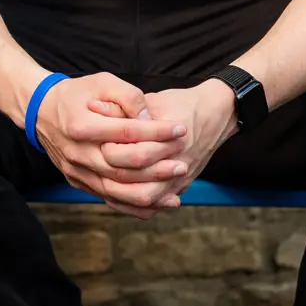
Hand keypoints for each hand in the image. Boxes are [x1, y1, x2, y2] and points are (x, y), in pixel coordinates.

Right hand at [35, 73, 188, 218]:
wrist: (39, 110)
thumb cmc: (74, 93)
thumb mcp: (100, 81)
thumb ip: (127, 96)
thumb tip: (149, 119)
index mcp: (81, 125)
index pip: (127, 133)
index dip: (157, 131)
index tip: (180, 129)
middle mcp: (77, 152)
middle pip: (124, 167)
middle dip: (158, 165)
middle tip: (183, 161)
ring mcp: (76, 170)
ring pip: (118, 190)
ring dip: (151, 190)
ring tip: (175, 183)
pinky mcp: (77, 182)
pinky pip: (109, 200)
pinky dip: (135, 205)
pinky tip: (158, 201)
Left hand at [93, 80, 237, 212]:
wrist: (213, 116)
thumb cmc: (179, 104)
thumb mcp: (150, 100)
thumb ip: (122, 106)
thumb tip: (92, 107)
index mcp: (168, 139)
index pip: (130, 153)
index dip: (107, 146)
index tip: (93, 138)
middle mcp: (176, 163)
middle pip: (134, 179)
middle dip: (109, 170)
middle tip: (92, 159)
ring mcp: (178, 180)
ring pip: (143, 198)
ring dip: (119, 192)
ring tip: (98, 180)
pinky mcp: (179, 187)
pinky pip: (153, 205)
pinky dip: (133, 204)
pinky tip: (115, 196)